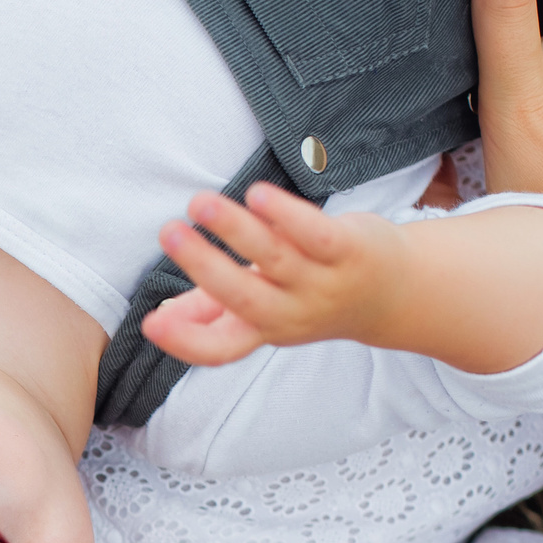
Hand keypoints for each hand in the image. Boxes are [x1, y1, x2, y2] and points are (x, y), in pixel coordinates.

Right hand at [141, 183, 407, 365]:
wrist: (392, 293)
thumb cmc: (311, 294)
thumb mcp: (264, 312)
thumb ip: (212, 312)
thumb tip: (159, 318)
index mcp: (262, 329)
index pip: (221, 350)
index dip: (185, 342)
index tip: (150, 324)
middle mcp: (291, 312)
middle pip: (243, 297)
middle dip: (203, 266)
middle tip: (168, 233)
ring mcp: (322, 282)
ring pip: (274, 258)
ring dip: (235, 229)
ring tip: (200, 203)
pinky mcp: (349, 250)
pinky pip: (315, 233)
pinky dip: (286, 214)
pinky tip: (258, 193)